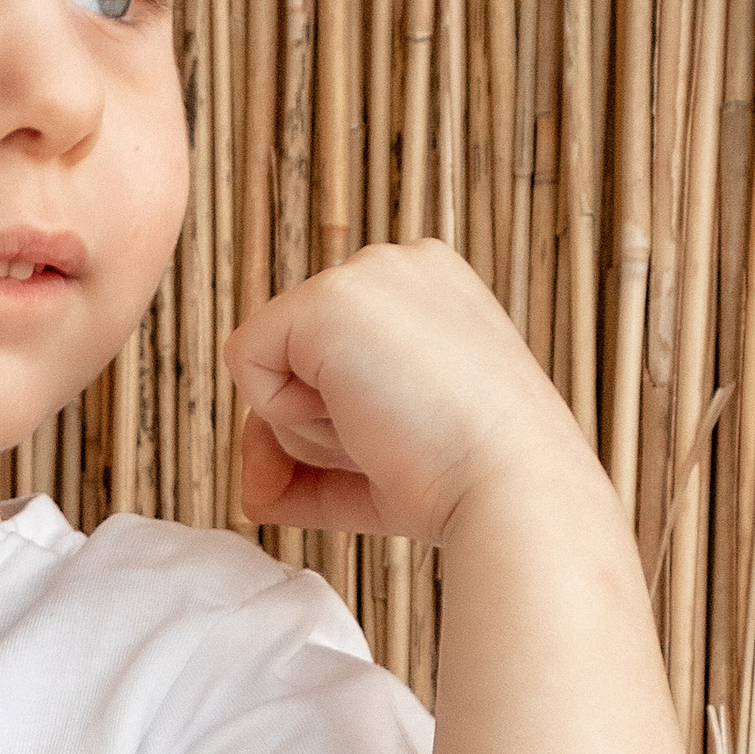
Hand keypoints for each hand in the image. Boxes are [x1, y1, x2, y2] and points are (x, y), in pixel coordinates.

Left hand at [224, 240, 587, 544]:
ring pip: (271, 363)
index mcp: (427, 287)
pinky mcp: (326, 298)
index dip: (343, 418)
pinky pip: (244, 362)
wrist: (510, 490)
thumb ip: (306, 459)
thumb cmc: (462, 484)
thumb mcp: (381, 457)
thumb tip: (251, 485)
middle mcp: (396, 263)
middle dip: (323, 425)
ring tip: (389, 428)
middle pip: (294, 357)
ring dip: (311, 426)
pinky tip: (359, 414)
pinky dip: (283, 413)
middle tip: (403, 437)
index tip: (413, 437)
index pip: (328, 352)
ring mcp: (363, 273)